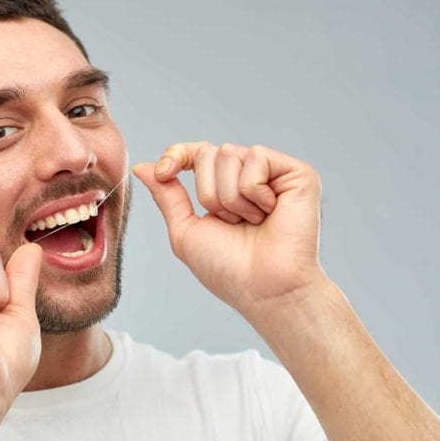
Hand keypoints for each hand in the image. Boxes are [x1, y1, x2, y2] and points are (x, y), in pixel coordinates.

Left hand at [134, 142, 325, 319]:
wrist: (263, 288)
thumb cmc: (227, 269)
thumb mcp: (185, 230)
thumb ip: (166, 195)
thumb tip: (142, 166)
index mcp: (223, 188)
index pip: (195, 152)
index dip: (177, 155)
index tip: (164, 172)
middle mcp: (248, 176)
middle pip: (208, 152)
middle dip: (207, 193)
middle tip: (230, 222)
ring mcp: (273, 173)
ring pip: (229, 154)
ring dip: (229, 197)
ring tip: (251, 222)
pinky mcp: (297, 173)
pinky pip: (256, 157)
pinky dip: (252, 191)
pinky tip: (269, 213)